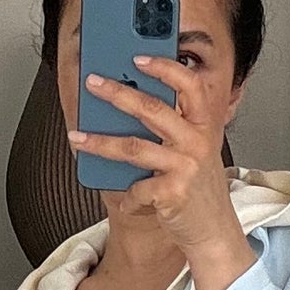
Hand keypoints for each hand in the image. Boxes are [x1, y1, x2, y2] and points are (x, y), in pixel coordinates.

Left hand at [72, 53, 254, 289]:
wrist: (213, 232)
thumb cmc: (198, 189)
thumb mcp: (194, 152)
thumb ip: (173, 128)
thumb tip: (127, 104)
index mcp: (204, 126)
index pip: (189, 85)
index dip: (164, 67)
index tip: (138, 58)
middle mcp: (197, 142)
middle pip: (151, 108)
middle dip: (116, 93)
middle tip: (92, 83)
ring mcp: (186, 167)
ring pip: (133, 147)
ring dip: (99, 142)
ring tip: (76, 137)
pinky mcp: (173, 194)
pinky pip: (136, 188)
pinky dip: (126, 196)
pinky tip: (123, 200)